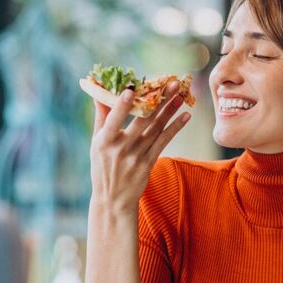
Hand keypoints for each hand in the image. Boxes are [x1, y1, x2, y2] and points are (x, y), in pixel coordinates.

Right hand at [89, 82, 190, 213]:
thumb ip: (101, 117)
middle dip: (158, 100)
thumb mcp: (96, 143)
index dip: (123, 106)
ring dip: (171, 110)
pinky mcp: (149, 162)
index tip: (132, 89)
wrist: (113, 199)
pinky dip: (176, 128)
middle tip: (172, 83)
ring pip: (156, 128)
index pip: (113, 120)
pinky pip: (164, 142)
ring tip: (181, 95)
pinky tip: (186, 116)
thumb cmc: (102, 166)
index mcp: (104, 141)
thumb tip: (98, 91)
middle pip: (142, 120)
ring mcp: (137, 156)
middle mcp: (121, 148)